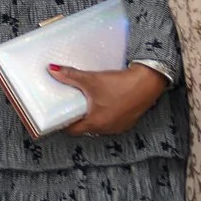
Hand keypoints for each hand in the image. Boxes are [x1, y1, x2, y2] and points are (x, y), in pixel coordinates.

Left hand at [50, 64, 169, 136]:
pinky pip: (112, 120)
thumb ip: (70, 76)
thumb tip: (53, 70)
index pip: (72, 130)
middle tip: (69, 105)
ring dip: (92, 116)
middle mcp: (107, 128)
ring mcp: (119, 125)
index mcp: (95, 123)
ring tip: (85, 103)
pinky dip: (105, 113)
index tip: (56, 114)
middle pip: (85, 127)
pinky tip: (103, 101)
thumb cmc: (120, 85)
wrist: (148, 82)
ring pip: (99, 124)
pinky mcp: (129, 120)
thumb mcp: (91, 79)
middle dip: (77, 117)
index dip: (63, 123)